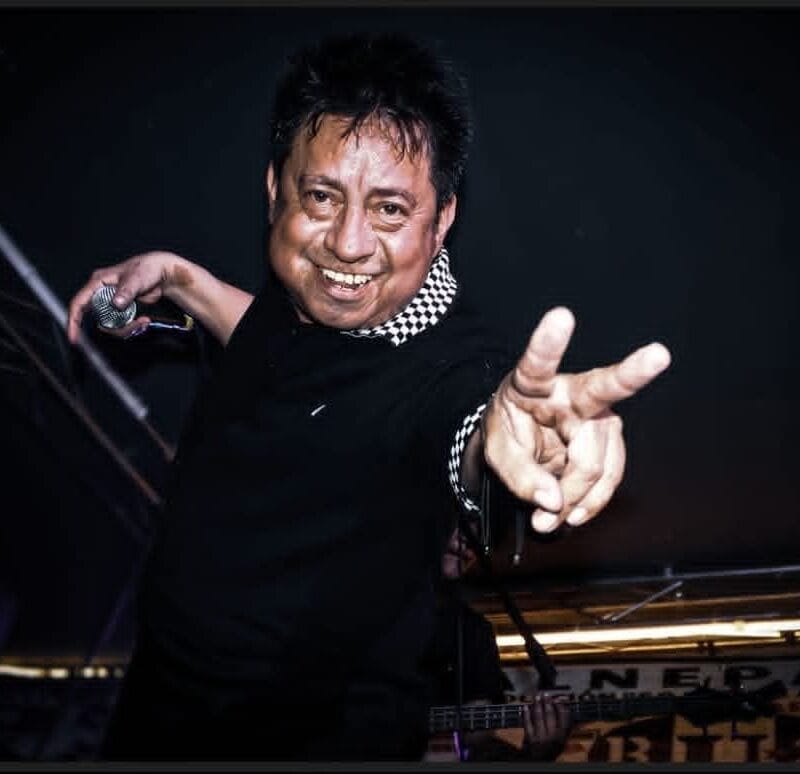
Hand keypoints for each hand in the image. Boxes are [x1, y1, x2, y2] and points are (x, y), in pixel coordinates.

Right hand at [67, 251, 184, 343]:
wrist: (160, 273)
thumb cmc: (146, 268)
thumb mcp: (136, 279)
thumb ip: (125, 291)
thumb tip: (115, 303)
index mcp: (99, 282)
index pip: (79, 302)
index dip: (73, 320)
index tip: (73, 336)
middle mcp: (102, 293)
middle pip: (97, 318)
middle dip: (114, 327)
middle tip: (132, 325)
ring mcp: (111, 303)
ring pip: (109, 324)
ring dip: (126, 328)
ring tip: (142, 321)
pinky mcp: (120, 310)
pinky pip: (119, 324)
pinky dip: (131, 326)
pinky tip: (142, 320)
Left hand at [482, 306, 670, 532]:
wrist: (523, 441)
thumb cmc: (509, 432)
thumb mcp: (500, 453)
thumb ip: (520, 477)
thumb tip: (554, 502)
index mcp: (532, 382)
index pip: (538, 361)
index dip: (549, 341)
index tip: (561, 316)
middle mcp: (570, 390)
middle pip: (602, 391)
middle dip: (633, 370)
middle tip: (658, 355)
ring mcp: (595, 412)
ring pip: (598, 457)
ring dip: (578, 494)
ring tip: (552, 517)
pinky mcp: (607, 436)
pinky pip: (608, 474)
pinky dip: (592, 500)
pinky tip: (575, 513)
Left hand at [521, 694, 571, 760]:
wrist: (539, 763)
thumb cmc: (551, 751)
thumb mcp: (562, 743)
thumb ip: (564, 729)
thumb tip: (565, 710)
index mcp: (562, 738)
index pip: (564, 718)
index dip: (561, 707)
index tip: (558, 699)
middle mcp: (552, 737)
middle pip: (550, 715)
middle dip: (547, 702)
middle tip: (546, 694)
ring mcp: (540, 737)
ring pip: (539, 717)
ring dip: (537, 705)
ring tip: (537, 697)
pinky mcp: (530, 738)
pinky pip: (528, 723)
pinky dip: (526, 714)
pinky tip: (526, 707)